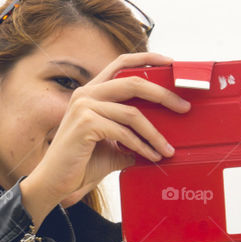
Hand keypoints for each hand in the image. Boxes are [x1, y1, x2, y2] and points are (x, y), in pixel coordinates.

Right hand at [26, 52, 189, 208]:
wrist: (55, 182)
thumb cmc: (82, 163)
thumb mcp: (112, 143)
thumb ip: (131, 133)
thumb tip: (161, 137)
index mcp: (91, 91)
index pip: (121, 63)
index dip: (148, 59)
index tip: (172, 64)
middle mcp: (86, 93)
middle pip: (134, 82)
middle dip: (164, 95)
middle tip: (185, 108)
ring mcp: (84, 107)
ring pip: (133, 113)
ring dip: (155, 133)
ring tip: (167, 149)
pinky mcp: (85, 124)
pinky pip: (124, 132)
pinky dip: (142, 146)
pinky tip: (151, 156)